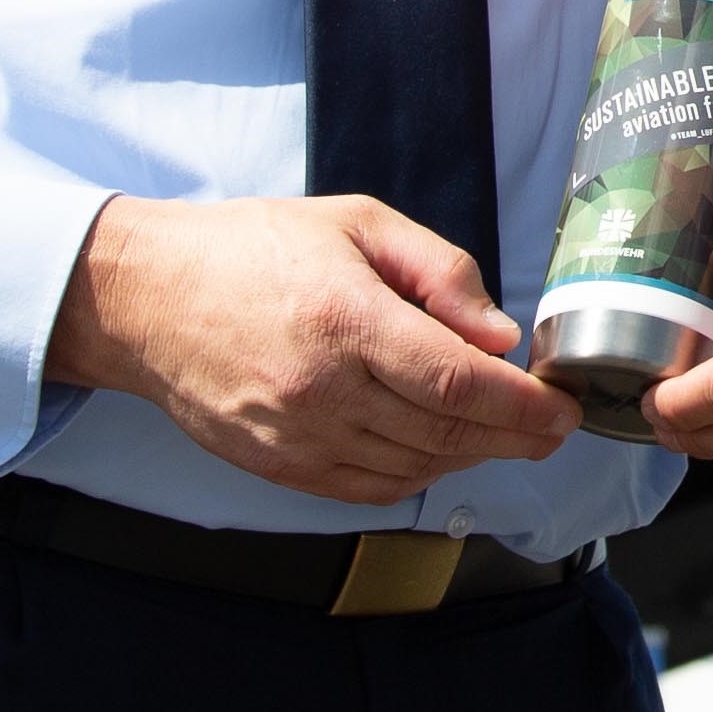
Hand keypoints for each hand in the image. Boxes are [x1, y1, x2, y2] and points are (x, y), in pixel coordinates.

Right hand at [42, 193, 579, 502]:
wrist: (148, 298)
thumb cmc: (254, 249)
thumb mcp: (356, 223)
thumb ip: (438, 271)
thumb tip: (499, 333)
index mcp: (346, 320)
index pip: (457, 383)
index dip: (523, 407)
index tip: (565, 410)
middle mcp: (322, 389)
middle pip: (445, 433)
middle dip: (515, 436)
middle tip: (554, 428)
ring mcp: (297, 438)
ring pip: (414, 467)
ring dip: (470, 456)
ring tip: (502, 433)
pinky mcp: (277, 467)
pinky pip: (369, 488)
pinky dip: (417, 474)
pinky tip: (440, 448)